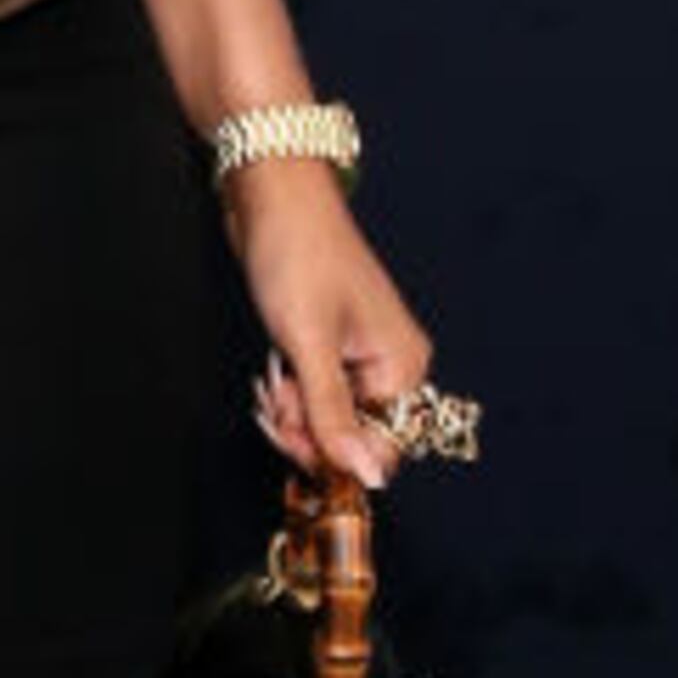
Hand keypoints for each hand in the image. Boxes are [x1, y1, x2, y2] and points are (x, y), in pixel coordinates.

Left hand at [224, 163, 434, 488]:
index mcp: (402, 366)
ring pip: (328, 418)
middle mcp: (391, 365)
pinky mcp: (332, 347)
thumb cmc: (297, 258)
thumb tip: (371, 479)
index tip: (290, 437)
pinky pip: (315, 394)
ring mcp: (361, 357)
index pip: (381, 448)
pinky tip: (275, 370)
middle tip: (277, 398)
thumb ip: (335, 416)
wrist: (274, 199)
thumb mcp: (309, 346)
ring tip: (274, 376)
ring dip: (293, 410)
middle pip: (353, 437)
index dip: (334, 455)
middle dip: (307, 428)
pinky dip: (291, 391)